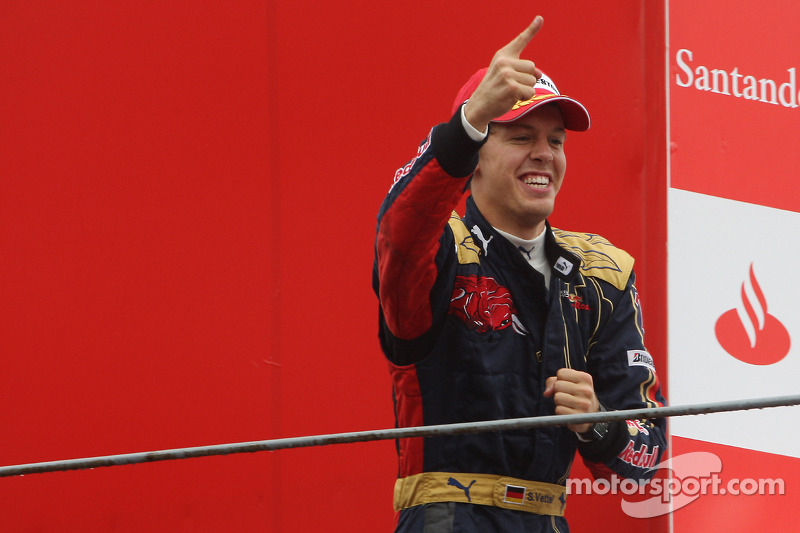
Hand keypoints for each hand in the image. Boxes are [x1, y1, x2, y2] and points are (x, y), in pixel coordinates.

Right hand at [463, 16, 544, 131]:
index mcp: (503, 56)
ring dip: (525, 90)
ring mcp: (508, 75)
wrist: (479, 105)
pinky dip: (524, 97)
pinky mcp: (512, 88)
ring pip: (533, 81)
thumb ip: (522, 70)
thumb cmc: (494, 89)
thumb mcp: (504, 73)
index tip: (540, 18)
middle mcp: (504, 62)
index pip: (520, 40)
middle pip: (532, 67)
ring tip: (510, 92)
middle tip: (511, 85)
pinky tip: (512, 98)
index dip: (532, 29)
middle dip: (526, 79)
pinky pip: (530, 92)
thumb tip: (539, 74)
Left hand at [543, 368, 599, 433]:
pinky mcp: (578, 416)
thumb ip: (553, 382)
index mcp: (585, 378)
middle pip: (558, 385)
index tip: (568, 385)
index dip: (560, 379)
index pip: (561, 373)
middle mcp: (586, 390)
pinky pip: (559, 410)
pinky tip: (569, 411)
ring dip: (559, 401)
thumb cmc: (575, 394)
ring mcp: (584, 404)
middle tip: (568, 395)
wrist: (590, 413)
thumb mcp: (568, 382)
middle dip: (558, 391)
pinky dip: (560, 411)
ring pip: (557, 397)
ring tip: (568, 403)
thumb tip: (546, 393)